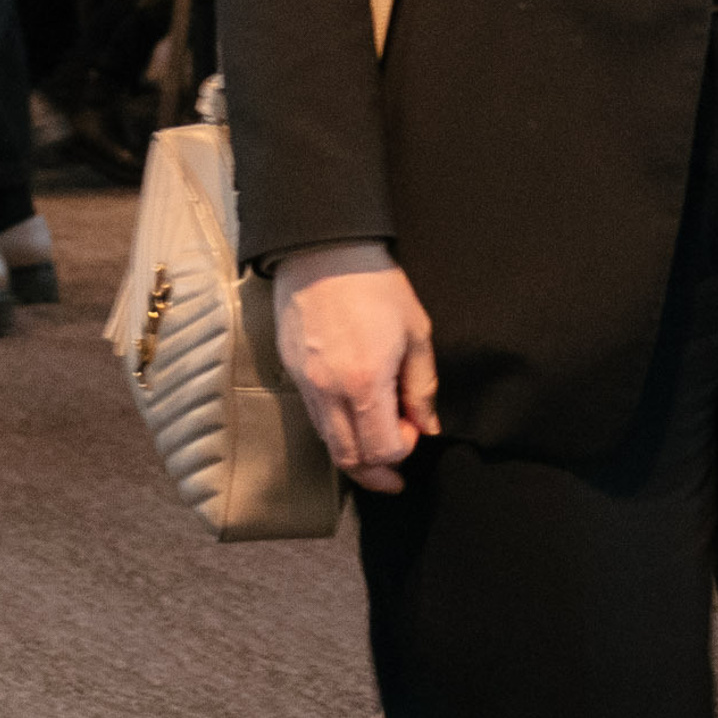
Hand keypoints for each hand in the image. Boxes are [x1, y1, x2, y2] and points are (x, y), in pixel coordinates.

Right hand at [273, 243, 437, 492]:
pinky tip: (352, 409)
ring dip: (354, 450)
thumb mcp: (415, 331)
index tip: (414, 427)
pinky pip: (313, 413)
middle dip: (376, 471)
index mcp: (364, 383)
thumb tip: (426, 426)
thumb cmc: (376, 283)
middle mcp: (328, 391)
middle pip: (348, 458)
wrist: (324, 247)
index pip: (381, 449)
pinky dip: (334, 424)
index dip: (404, 449)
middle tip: (395, 469)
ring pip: (327, 440)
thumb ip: (421, 385)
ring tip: (376, 439)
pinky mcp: (290, 369)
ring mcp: (304, 382)